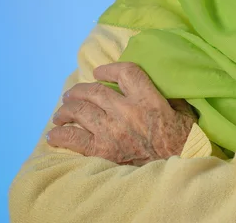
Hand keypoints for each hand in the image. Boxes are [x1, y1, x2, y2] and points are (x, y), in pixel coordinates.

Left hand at [46, 62, 197, 165]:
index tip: (99, 71)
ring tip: (62, 111)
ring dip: (67, 109)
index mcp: (147, 99)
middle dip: (80, 90)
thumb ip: (164, 93)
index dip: (109, 68)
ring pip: (81, 111)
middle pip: (95, 91)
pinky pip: (74, 139)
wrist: (176, 167)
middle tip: (72, 93)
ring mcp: (112, 132)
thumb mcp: (180, 109)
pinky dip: (61, 135)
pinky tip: (55, 133)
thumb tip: (155, 81)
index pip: (125, 73)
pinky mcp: (102, 151)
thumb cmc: (181, 138)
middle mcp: (127, 111)